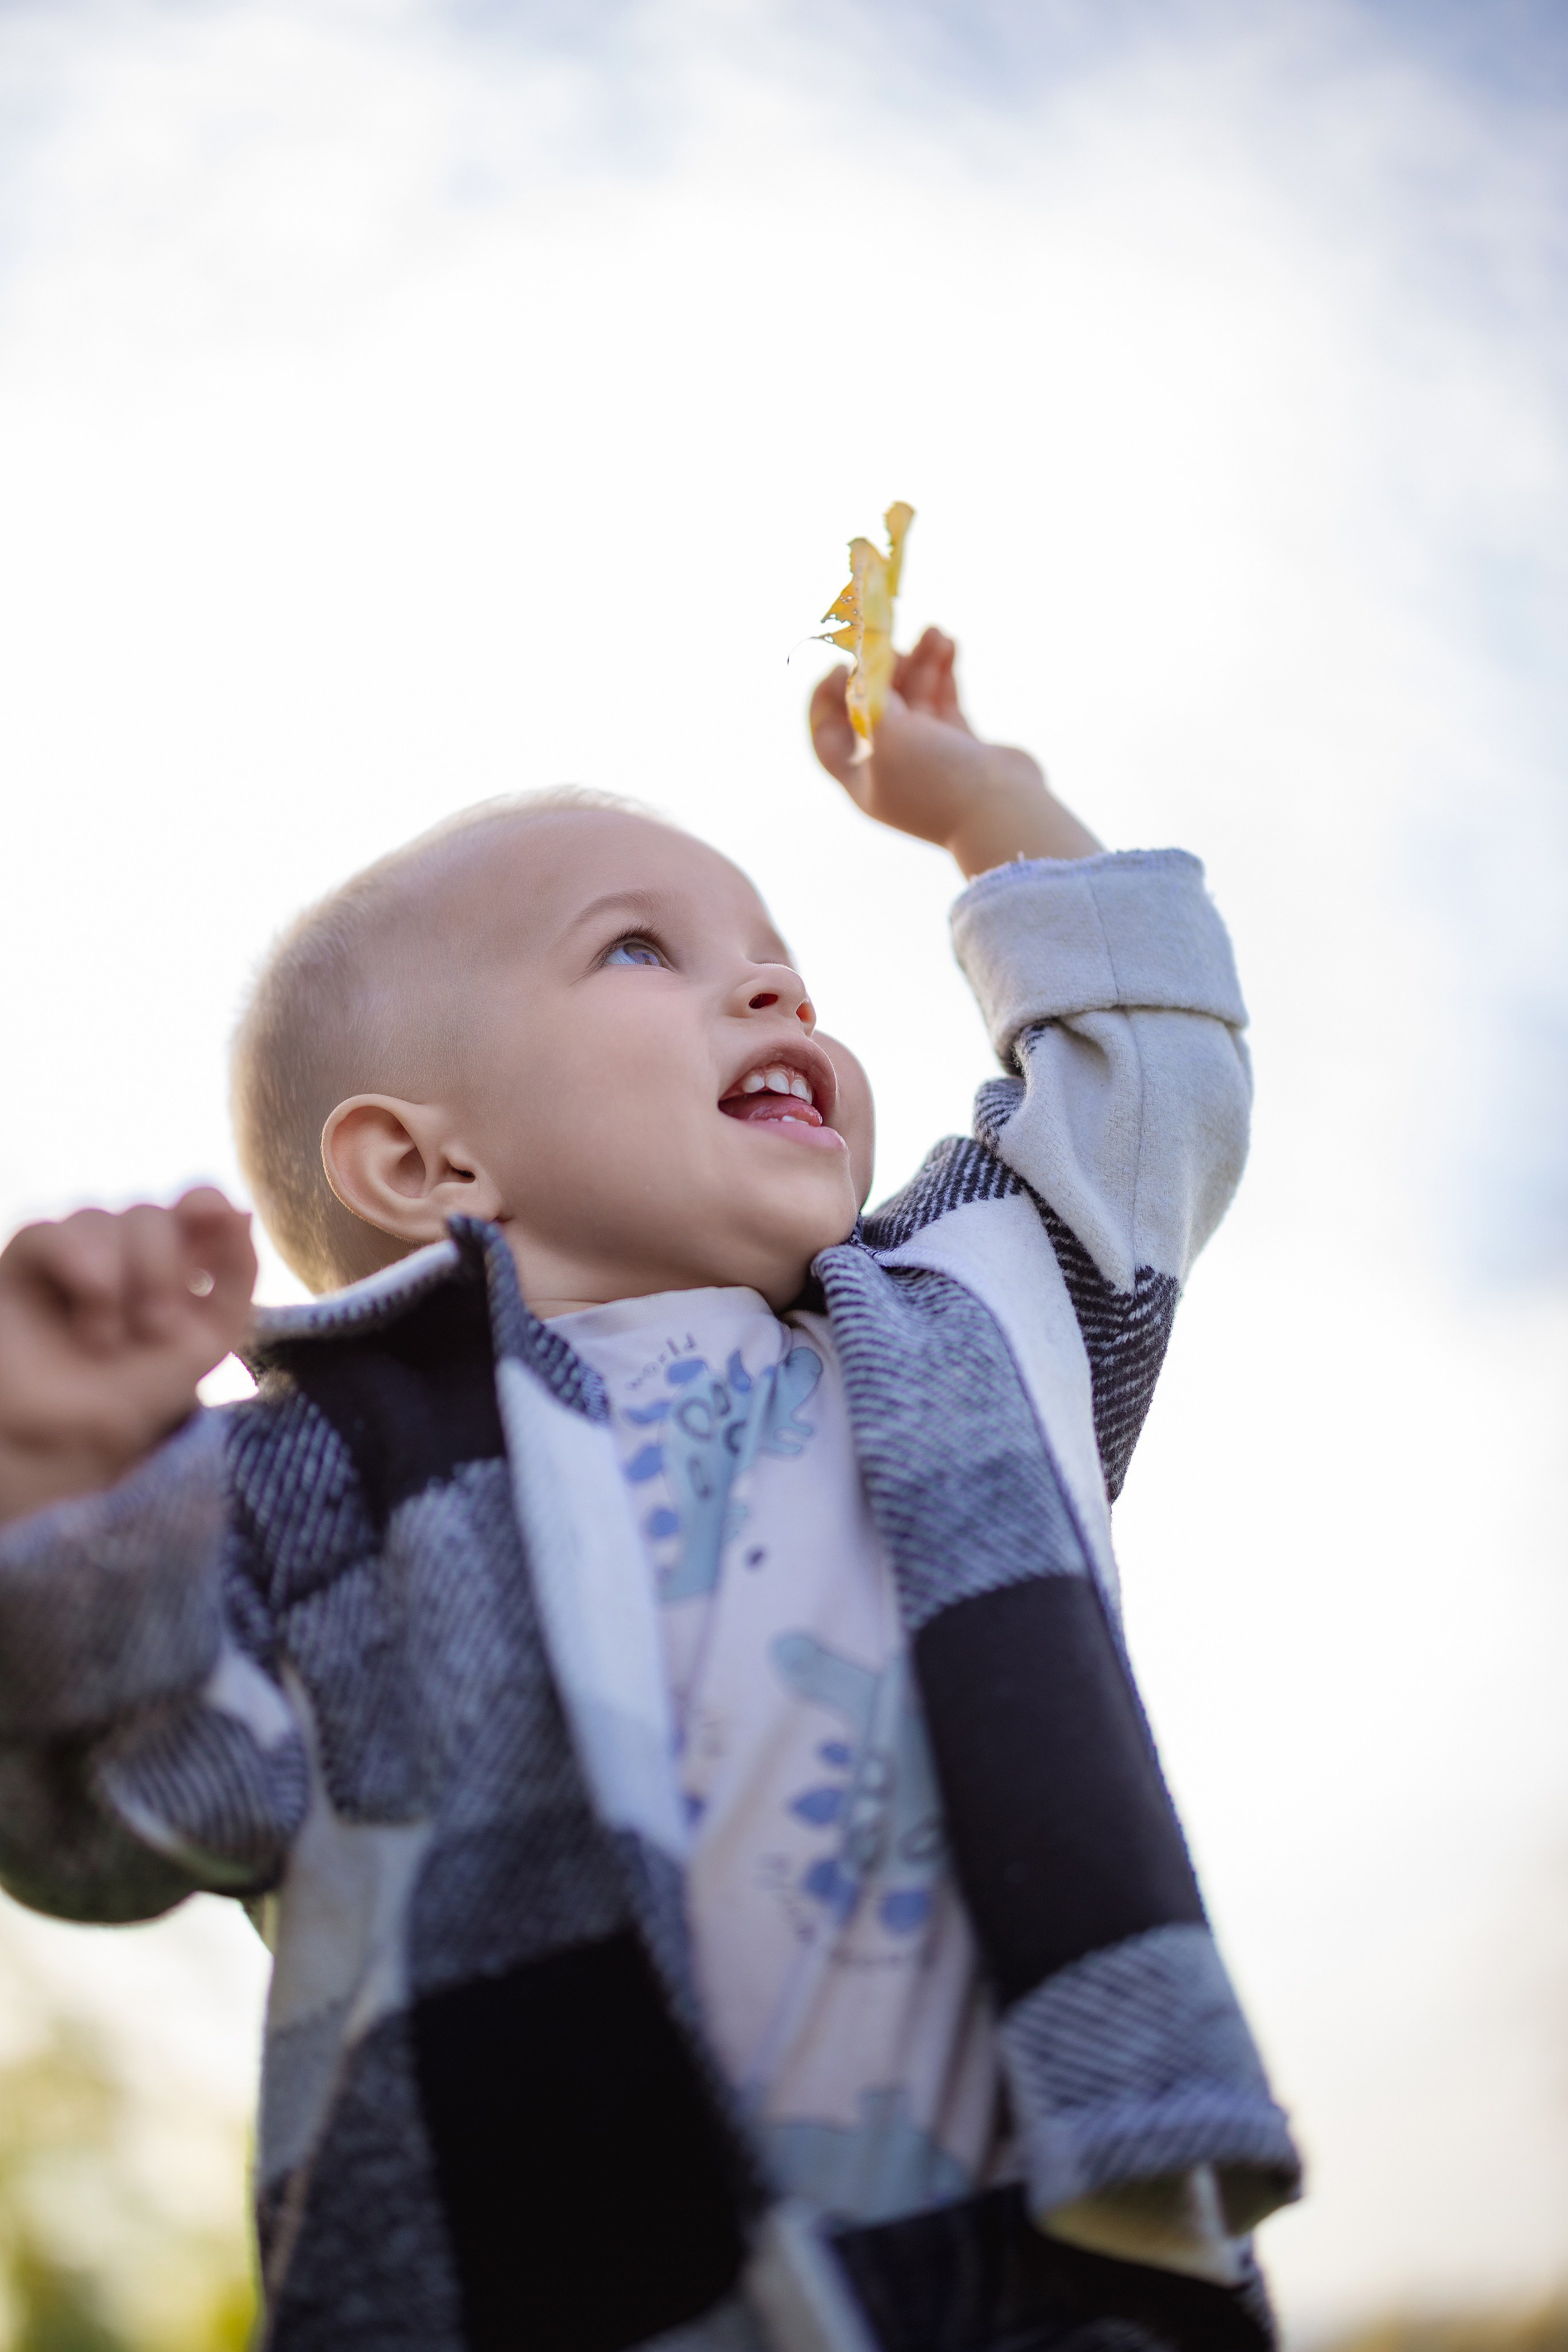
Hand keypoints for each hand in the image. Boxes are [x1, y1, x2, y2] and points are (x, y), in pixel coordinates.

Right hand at [0, 1189, 255, 1528]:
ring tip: (103, 1341)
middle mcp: (129, 1253)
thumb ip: (233, 1279)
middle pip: (155, 1215)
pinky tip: (88, 1308)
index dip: (210, 1207)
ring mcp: (78, 1252)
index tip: (220, 1220)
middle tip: (155, 1328)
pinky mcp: (29, 1259)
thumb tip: (243, 1210)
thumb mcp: (202, 1345)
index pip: (202, 1208)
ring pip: (104, 1218)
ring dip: (118, 1278)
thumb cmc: (133, 1397)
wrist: (55, 1439)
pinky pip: (51, 1232)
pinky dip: (79, 1265)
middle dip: (162, 1269)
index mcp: (179, 1269)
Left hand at [809, 626, 1100, 876]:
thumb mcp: (886, 732)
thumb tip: (864, 666)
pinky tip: (950, 644)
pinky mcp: (960, 747)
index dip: (826, 699)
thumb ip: (868, 695)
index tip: (840, 667)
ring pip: (914, 700)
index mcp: (861, 777)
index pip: (828, 735)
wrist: (1002, 811)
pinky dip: (944, 674)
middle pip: (875, 708)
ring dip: (921, 663)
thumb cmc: (935, 777)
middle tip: (894, 642)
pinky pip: (943, 702)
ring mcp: (928, 757)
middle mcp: (890, 767)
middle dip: (884, 670)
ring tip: (936, 631)